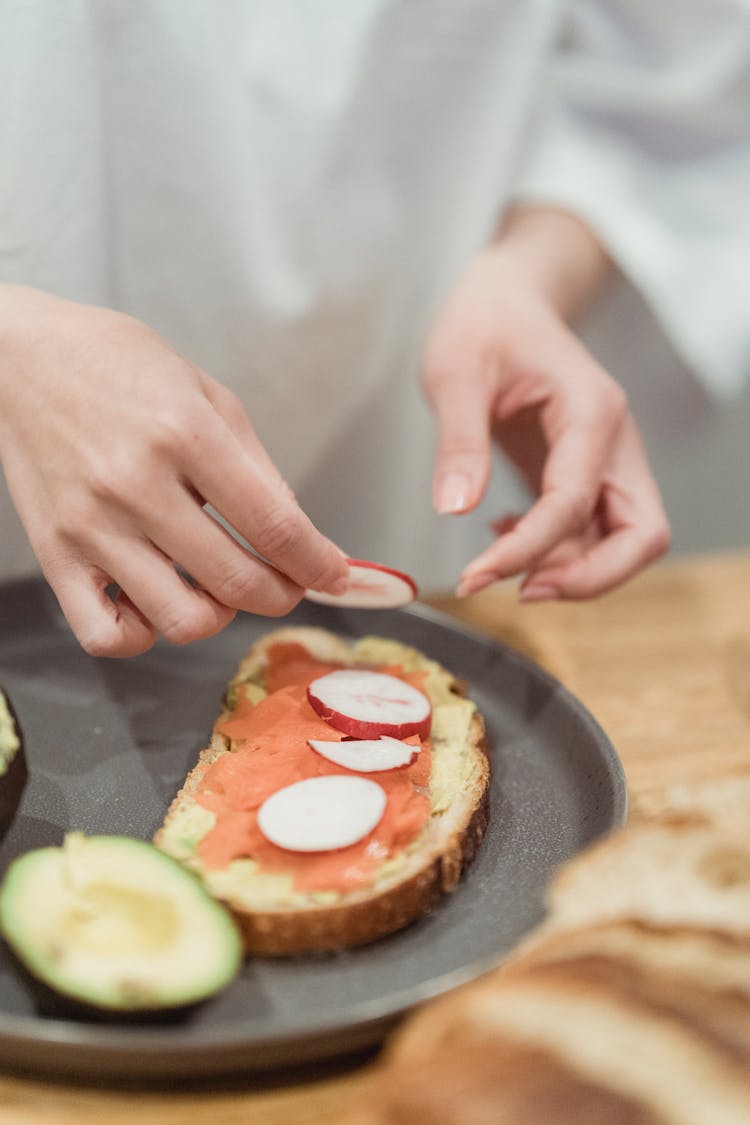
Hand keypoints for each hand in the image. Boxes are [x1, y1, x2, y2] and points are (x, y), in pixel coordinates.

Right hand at [0, 287, 347, 655]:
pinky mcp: (54, 554)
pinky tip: (156, 602)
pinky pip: (105, 636)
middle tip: (288, 583)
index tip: (337, 576)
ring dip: (220, 615)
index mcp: (184, 433)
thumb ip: (258, 467)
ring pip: (181, 619)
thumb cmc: (119, 366)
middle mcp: (135, 483)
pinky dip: (144, 635)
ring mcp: (91, 525)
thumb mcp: (207, 394)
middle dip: (283, 594)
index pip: (274, 525)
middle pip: (236, 580)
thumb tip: (299, 536)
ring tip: (218, 586)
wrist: (21, 357)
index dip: (319, 563)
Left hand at [422, 216, 669, 600]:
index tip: (474, 576)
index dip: (529, 550)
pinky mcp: (586, 474)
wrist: (504, 301)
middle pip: (641, 536)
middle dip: (589, 578)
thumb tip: (454, 511)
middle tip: (520, 592)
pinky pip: (593, 532)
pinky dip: (557, 552)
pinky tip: (502, 535)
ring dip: (572, 571)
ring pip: (624, 542)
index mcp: (591, 411)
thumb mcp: (455, 373)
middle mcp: (613, 441)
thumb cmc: (485, 325)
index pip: (575, 503)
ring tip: (497, 566)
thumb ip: (459, 442)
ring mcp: (607, 461)